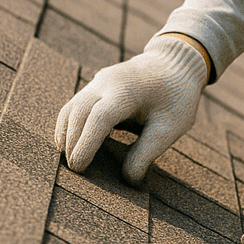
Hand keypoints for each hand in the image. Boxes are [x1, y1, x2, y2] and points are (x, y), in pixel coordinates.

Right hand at [53, 35, 209, 183]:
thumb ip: (147, 153)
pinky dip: (70, 125)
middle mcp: (107, 82)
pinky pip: (74, 105)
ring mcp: (99, 80)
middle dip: (72, 143)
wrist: (176, 61)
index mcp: (128, 90)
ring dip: (66, 134)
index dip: (86, 145)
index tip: (80, 169)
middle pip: (78, 113)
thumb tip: (128, 181)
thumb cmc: (177, 96)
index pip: (98, 118)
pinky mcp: (96, 84)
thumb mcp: (171, 126)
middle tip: (75, 171)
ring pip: (71, 108)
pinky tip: (74, 144)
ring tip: (71, 160)